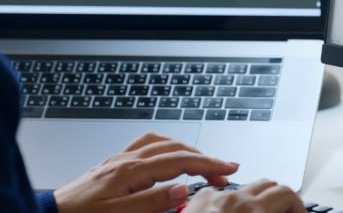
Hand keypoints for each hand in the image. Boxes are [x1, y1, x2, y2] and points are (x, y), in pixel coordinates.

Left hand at [53, 132, 238, 212]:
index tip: (229, 168)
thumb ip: (153, 201)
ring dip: (185, 148)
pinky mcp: (113, 163)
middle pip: (174, 147)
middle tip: (224, 169)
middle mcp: (126, 159)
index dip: (208, 163)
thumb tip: (183, 187)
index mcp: (131, 170)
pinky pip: (145, 144)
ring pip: (160, 141)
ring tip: (202, 162)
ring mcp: (119, 158)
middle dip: (203, 156)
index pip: (180, 161)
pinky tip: (167, 156)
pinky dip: (165, 146)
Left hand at [184, 179, 307, 212]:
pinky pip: (219, 193)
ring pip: (245, 186)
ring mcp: (214, 199)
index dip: (297, 207)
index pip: (286, 194)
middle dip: (279, 200)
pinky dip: (229, 201)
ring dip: (256, 199)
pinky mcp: (197, 202)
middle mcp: (234, 202)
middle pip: (268, 185)